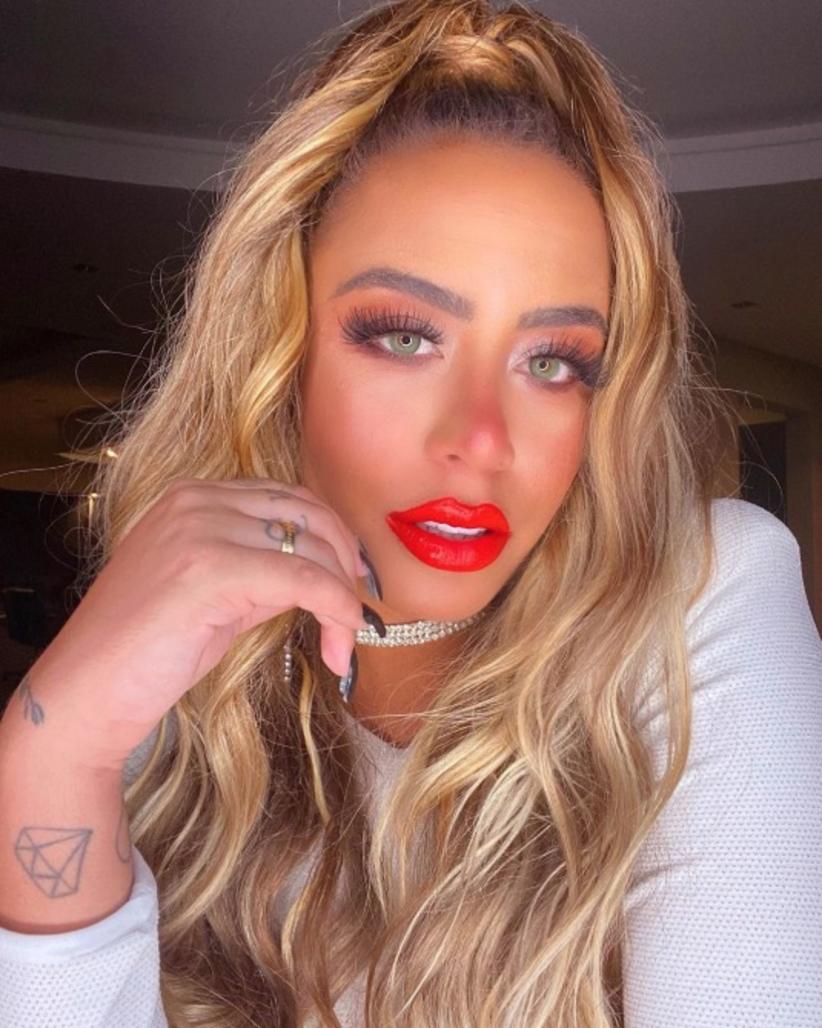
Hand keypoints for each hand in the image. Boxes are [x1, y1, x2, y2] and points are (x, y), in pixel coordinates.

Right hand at [5, 478, 368, 769]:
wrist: (88, 691)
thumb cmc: (150, 650)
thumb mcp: (215, 591)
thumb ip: (263, 567)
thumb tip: (328, 574)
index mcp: (194, 494)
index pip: (290, 499)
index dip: (333, 539)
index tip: (353, 581)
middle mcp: (197, 499)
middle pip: (309, 514)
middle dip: (347, 564)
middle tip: (359, 612)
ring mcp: (200, 528)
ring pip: (312, 549)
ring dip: (344, 599)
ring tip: (345, 644)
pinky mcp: (209, 568)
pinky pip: (303, 580)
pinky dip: (335, 610)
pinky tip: (340, 644)